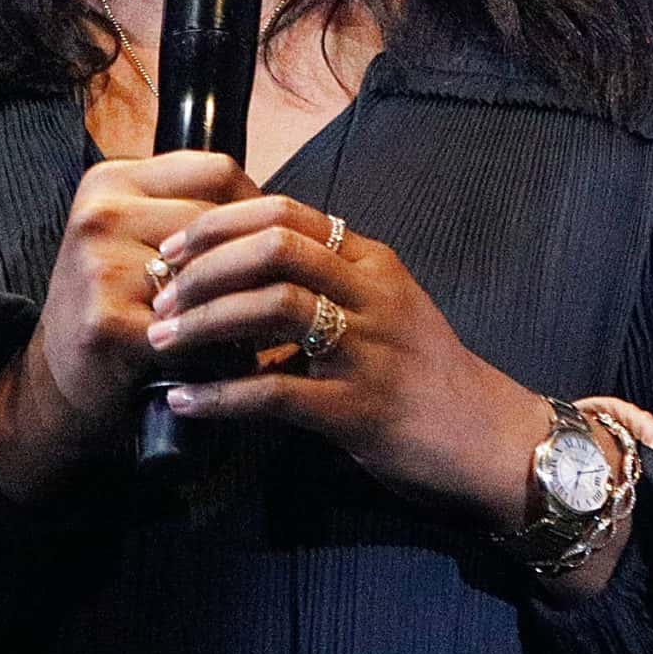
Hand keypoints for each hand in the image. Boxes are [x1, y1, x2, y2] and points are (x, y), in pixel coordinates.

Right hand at [0, 151, 255, 502]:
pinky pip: (193, 327)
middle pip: (217, 222)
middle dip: (257, 258)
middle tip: (286, 287)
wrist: (55, 379)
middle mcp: (100, 213)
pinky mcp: (106, 319)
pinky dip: (222, 346)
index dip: (259, 204)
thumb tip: (278, 208)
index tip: (277, 238)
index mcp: (111, 181)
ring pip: (211, 274)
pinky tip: (237, 357)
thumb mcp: (136, 237)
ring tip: (271, 322)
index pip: (216, 171)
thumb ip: (188, 212)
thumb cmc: (113, 304)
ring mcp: (99, 265)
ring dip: (246, 302)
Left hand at [143, 195, 556, 531]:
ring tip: (161, 341)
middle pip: (276, 247)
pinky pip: (277, 393)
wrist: (491, 441)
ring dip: (205, 321)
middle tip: (160, 295)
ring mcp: (369, 350)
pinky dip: (221, 396)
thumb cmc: (425, 376)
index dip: (219, 223)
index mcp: (371, 263)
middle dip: (205, 265)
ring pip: (275, 306)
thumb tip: (238, 271)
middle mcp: (372, 294)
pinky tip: (184, 402)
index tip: (173, 248)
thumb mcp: (383, 310)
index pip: (286, 212)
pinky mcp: (361, 410)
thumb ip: (326, 284)